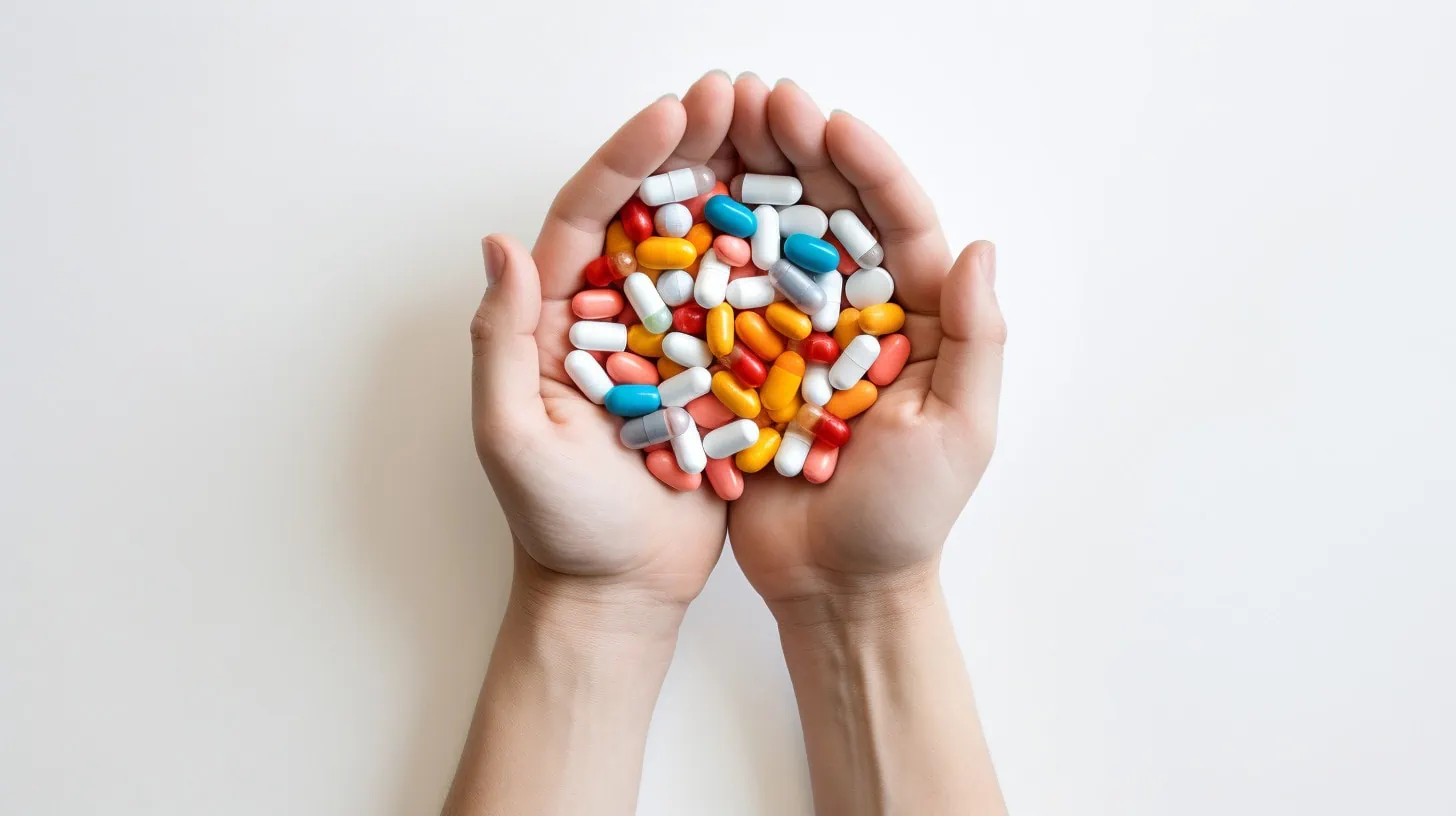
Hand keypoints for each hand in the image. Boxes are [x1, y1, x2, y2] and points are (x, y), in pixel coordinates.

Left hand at [470, 72, 739, 608]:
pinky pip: (750, 309)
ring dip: (742, 191)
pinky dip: (777, 266)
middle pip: (657, 213)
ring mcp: (672, 342)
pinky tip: (815, 225)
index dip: (632, 157)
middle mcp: (618, 315)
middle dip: (695, 151)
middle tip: (740, 97)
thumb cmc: (554, 523)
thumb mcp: (510, 434)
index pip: (593, 214)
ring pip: (711, 250)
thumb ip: (501, 340)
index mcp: (561, 315)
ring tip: (782, 136)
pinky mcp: (718, 375)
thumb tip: (501, 243)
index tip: (676, 112)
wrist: (616, 591)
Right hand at [725, 77, 1006, 609]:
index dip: (866, 168)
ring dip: (741, 184)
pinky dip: (699, 254)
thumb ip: (975, 339)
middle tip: (755, 99)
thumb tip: (980, 244)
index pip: (895, 225)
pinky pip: (720, 300)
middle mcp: (851, 315)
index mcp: (914, 319)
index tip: (830, 122)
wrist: (835, 587)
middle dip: (794, 154)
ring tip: (711, 128)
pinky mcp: (740, 367)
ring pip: (767, 245)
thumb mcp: (959, 430)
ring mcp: (792, 337)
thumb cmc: (908, 516)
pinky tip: (672, 208)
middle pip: (824, 217)